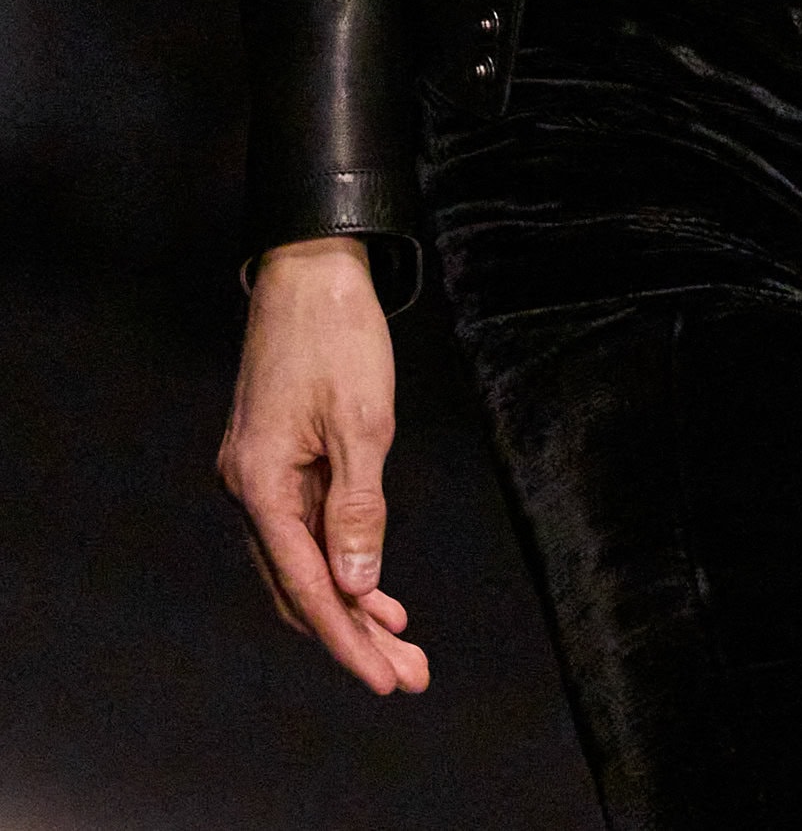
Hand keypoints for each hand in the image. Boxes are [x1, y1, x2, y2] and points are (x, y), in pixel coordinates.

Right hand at [217, 235, 429, 693]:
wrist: (310, 265)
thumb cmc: (337, 334)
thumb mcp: (362, 423)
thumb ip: (358, 510)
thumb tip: (356, 588)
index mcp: (261, 484)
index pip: (307, 587)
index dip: (347, 640)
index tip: (386, 679)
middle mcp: (248, 487)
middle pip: (299, 586)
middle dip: (353, 635)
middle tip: (409, 674)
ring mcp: (257, 472)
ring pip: (301, 562)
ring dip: (349, 604)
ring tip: (400, 642)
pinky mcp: (274, 456)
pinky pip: (303, 529)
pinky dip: (339, 561)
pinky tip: (372, 586)